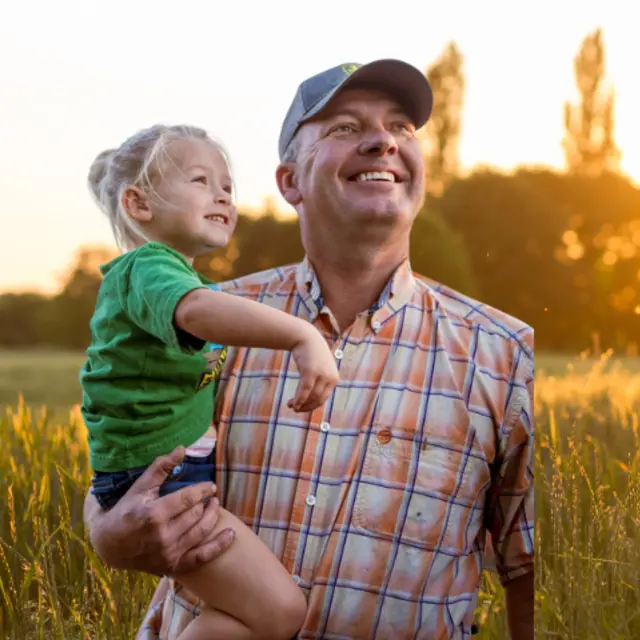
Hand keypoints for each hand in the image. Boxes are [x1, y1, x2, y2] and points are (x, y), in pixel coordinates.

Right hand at [84, 447, 235, 575]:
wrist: (109, 545)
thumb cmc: (126, 511)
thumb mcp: (140, 487)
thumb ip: (161, 467)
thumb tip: (182, 448)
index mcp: (154, 514)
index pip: (188, 498)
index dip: (202, 489)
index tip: (210, 486)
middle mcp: (163, 536)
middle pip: (196, 514)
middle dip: (205, 503)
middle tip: (209, 497)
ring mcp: (168, 553)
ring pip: (201, 532)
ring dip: (213, 517)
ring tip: (215, 506)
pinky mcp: (172, 566)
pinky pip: (201, 558)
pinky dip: (219, 546)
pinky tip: (231, 534)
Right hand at [288, 325, 338, 412]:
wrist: (306, 337)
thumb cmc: (311, 354)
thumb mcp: (320, 369)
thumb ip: (320, 382)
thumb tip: (312, 399)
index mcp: (334, 378)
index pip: (324, 398)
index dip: (312, 406)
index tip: (301, 408)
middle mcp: (330, 377)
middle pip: (318, 400)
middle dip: (306, 407)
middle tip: (295, 409)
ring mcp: (321, 375)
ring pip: (311, 397)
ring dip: (301, 404)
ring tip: (291, 405)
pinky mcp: (311, 372)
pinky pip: (305, 390)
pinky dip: (299, 399)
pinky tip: (293, 403)